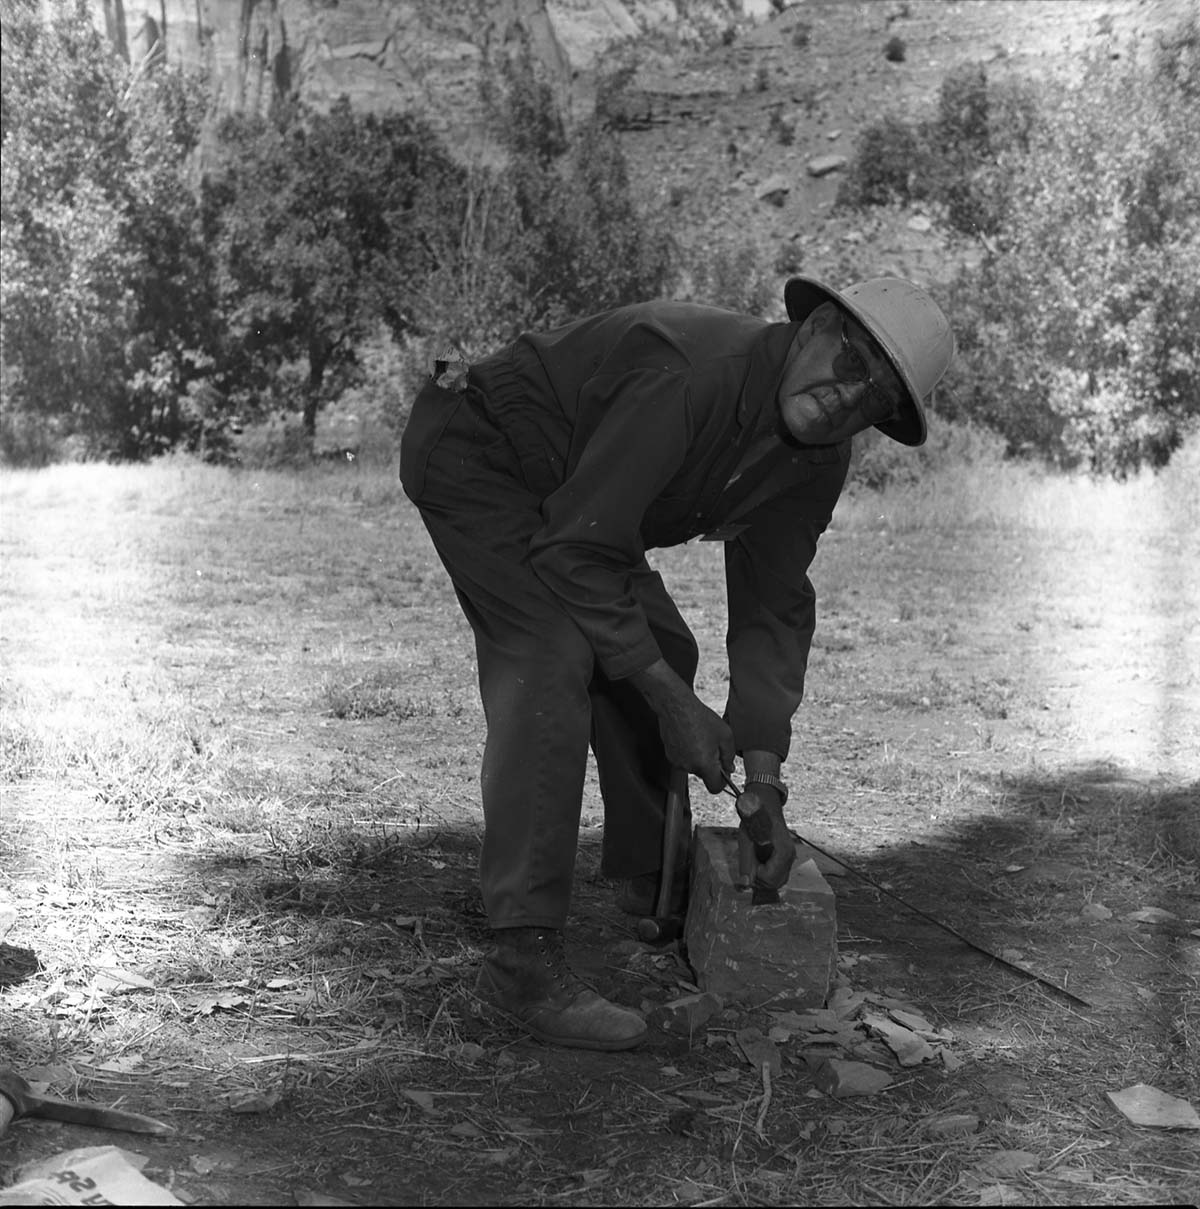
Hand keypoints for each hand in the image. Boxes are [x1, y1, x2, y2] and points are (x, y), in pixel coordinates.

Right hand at [627, 660, 733, 792]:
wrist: (676, 707)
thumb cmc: (700, 718)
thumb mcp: (725, 735)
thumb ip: (729, 756)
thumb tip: (729, 768)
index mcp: (704, 764)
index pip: (715, 788)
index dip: (722, 782)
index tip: (724, 773)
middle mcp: (689, 767)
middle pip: (704, 775)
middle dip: (711, 765)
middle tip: (713, 746)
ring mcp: (677, 762)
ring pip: (694, 767)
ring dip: (699, 758)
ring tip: (700, 738)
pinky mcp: (670, 755)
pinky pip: (684, 760)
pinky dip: (689, 753)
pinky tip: (690, 738)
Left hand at [735, 787, 795, 892]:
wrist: (765, 805)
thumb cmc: (755, 819)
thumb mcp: (746, 839)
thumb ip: (746, 862)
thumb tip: (745, 884)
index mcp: (783, 850)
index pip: (771, 877)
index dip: (757, 875)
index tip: (750, 861)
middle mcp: (790, 856)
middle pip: (775, 883)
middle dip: (759, 878)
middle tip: (750, 862)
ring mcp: (790, 858)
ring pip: (777, 882)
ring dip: (763, 877)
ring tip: (755, 860)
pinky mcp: (787, 858)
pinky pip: (778, 876)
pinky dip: (767, 874)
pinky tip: (760, 861)